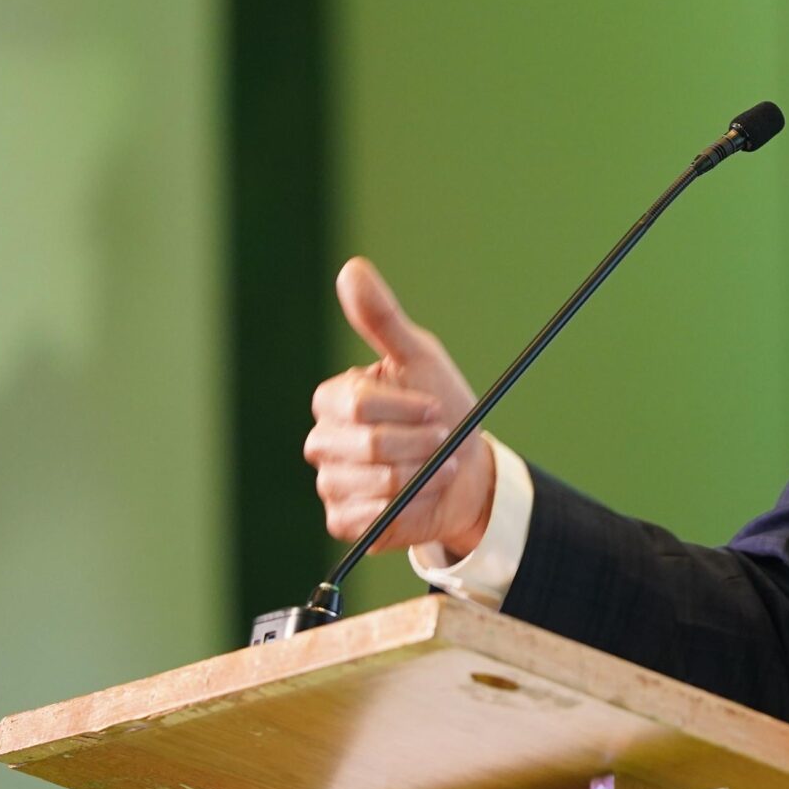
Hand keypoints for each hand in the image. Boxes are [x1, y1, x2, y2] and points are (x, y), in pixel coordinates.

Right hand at [303, 258, 496, 560]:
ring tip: (436, 468)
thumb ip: (382, 318)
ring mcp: (330, 482)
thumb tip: (351, 268)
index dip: (408, 408)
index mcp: (334, 399)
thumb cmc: (442, 408)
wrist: (465, 471)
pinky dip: (407, 508)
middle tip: (442, 441)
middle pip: (370, 445)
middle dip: (421, 444)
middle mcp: (323, 440)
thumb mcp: (419, 357)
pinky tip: (418, 496)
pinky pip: (368, 518)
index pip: (360, 404)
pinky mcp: (343, 520)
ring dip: (422, 476)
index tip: (438, 407)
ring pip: (377, 483)